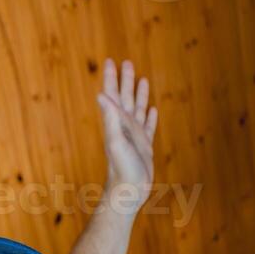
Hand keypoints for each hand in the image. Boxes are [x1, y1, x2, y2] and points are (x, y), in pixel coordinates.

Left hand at [96, 58, 157, 214]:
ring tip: (142, 79)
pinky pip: (149, 127)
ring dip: (139, 94)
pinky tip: (153, 110)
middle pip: (125, 97)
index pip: (112, 94)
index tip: (110, 61)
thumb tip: (101, 94)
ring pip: (138, 109)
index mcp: (117, 122)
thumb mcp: (116, 140)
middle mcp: (125, 126)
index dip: (111, 78)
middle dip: (125, 80)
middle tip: (126, 62)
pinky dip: (150, 117)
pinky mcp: (145, 147)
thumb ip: (110, 117)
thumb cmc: (122, 169)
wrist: (129, 192)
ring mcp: (135, 136)